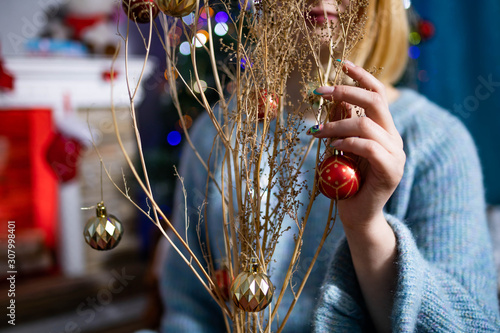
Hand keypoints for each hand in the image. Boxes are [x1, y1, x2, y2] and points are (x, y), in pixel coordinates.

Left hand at [308, 61, 405, 231]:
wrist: (358, 215)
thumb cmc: (346, 181)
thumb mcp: (341, 147)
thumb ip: (344, 123)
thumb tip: (336, 96)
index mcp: (385, 130)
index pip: (378, 94)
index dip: (362, 76)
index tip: (342, 63)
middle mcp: (394, 138)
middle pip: (376, 101)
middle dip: (346, 91)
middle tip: (318, 91)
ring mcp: (395, 154)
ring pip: (367, 125)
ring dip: (335, 124)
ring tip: (315, 131)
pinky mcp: (391, 171)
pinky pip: (369, 148)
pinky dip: (347, 143)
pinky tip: (332, 146)